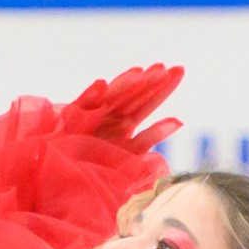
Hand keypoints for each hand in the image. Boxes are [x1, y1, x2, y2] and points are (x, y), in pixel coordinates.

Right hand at [60, 65, 184, 156]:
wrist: (69, 181)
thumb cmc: (100, 168)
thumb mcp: (132, 153)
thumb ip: (152, 135)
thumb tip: (180, 120)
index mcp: (125, 123)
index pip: (147, 101)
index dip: (163, 87)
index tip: (179, 70)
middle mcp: (109, 116)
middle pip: (132, 95)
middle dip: (148, 81)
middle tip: (167, 68)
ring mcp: (91, 117)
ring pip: (109, 98)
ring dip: (124, 85)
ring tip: (140, 73)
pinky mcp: (70, 124)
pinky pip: (80, 109)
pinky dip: (90, 96)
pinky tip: (102, 85)